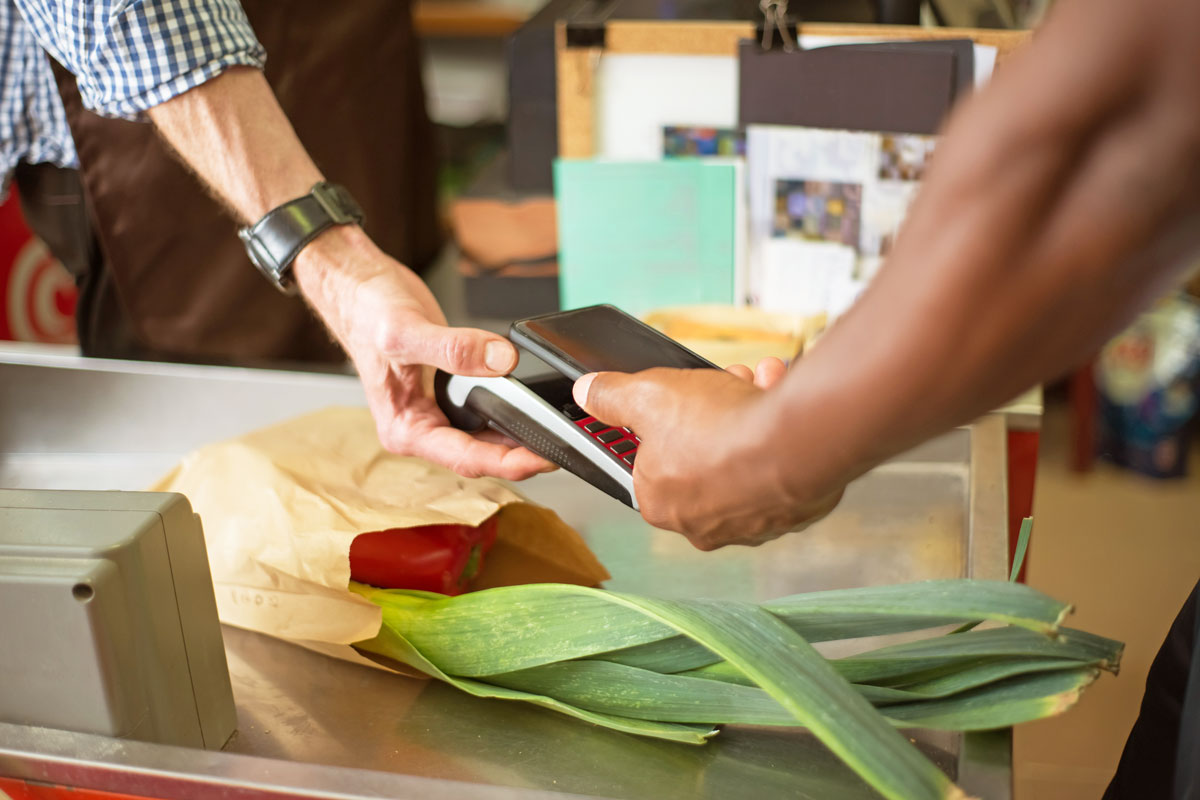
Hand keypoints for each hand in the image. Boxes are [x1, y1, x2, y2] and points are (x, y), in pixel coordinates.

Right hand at [295, 226, 553, 479]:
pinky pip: (484, 412)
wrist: (357, 286)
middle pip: (481, 455)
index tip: (545, 458)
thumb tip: (500, 360)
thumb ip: (452, 348)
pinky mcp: (447, 394)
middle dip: (522, 455)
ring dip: (519, 437)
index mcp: (405, 429)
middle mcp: (420, 428)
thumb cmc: (366, 310)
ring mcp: (434, 412)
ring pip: (485, 437)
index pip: (466, 459)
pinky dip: (509, 411)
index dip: (510, 463)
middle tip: (565, 445)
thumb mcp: (406, 330)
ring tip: (558, 431)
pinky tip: (532, 406)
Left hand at [573, 359, 843, 549]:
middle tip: (722, 385)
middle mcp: (702, 523)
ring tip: (756, 383)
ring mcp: (749, 522)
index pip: (648, 464)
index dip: (662, 424)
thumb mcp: (649, 396)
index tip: (675, 403)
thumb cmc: (721, 429)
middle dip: (711, 413)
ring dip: (746, 412)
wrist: (798, 442)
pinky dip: (777, 433)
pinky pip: (777, 465)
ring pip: (742, 457)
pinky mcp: (788, 513)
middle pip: (699, 455)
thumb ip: (612, 397)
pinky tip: (779, 402)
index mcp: (659, 503)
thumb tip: (589, 392)